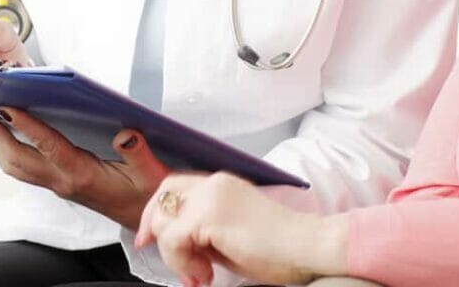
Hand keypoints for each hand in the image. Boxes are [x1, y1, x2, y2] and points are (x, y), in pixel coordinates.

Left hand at [0, 107, 168, 229]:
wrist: (145, 218)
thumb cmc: (147, 193)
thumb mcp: (153, 174)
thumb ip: (139, 153)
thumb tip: (126, 133)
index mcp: (83, 175)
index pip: (49, 148)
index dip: (27, 127)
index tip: (6, 107)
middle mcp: (63, 180)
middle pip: (18, 160)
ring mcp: (56, 183)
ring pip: (15, 167)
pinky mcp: (56, 182)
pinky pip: (22, 168)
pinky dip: (4, 150)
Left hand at [135, 172, 349, 286]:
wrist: (308, 247)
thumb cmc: (280, 248)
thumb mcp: (232, 235)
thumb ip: (205, 232)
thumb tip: (180, 245)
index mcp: (221, 185)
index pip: (174, 187)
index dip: (157, 212)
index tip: (149, 238)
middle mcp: (214, 184)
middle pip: (163, 197)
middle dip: (154, 229)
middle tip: (167, 259)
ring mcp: (211, 196)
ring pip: (164, 220)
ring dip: (174, 254)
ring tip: (201, 272)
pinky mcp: (210, 215)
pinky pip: (174, 238)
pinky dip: (182, 261)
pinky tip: (206, 274)